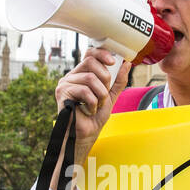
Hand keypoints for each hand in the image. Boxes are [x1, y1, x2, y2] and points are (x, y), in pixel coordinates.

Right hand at [53, 46, 130, 169]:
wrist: (85, 135)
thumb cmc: (94, 117)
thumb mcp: (111, 96)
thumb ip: (118, 81)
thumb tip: (127, 63)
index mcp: (82, 74)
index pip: (90, 54)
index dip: (102, 54)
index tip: (113, 62)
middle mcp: (72, 76)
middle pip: (91, 62)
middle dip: (105, 78)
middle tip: (104, 94)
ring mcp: (65, 83)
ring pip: (90, 78)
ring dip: (100, 95)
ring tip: (97, 106)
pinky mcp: (62, 92)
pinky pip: (84, 90)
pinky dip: (93, 103)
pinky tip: (89, 110)